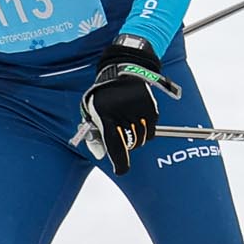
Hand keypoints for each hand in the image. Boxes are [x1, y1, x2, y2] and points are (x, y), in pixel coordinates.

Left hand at [79, 35, 181, 174]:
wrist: (123, 73)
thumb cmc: (105, 97)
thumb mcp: (92, 112)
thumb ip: (95, 136)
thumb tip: (101, 155)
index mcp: (105, 114)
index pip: (114, 145)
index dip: (119, 161)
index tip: (121, 170)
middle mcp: (123, 113)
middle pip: (130, 144)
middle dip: (126, 147)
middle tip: (122, 140)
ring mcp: (138, 111)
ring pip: (142, 139)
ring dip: (136, 139)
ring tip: (129, 124)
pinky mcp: (151, 109)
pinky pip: (151, 132)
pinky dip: (146, 131)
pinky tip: (137, 118)